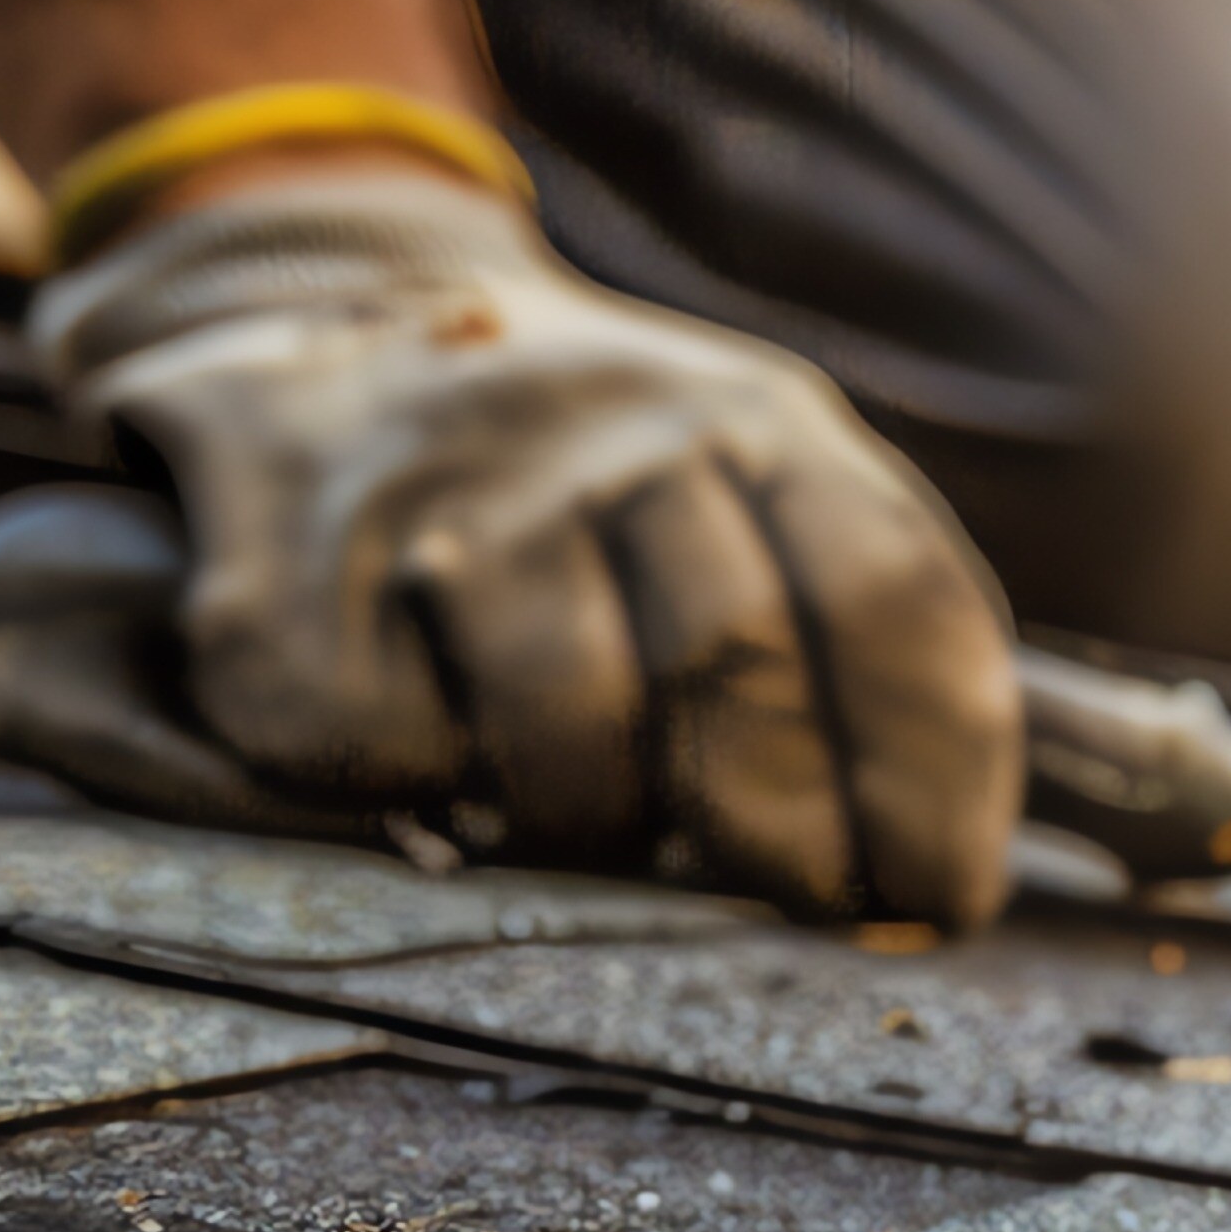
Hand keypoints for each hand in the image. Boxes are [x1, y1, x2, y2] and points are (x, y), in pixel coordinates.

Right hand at [7, 171, 1019, 922]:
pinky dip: (435, 801)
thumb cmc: (596, 484)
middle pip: (740, 667)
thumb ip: (862, 640)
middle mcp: (616, 430)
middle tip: (810, 907)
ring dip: (600, 821)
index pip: (894, 600)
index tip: (944, 899)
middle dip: (793, 831)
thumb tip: (940, 878)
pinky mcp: (286, 582)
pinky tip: (437, 754)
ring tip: (591, 812)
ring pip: (569, 737)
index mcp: (763, 420)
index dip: (937, 778)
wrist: (323, 323)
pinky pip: (399, 760)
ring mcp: (449, 495)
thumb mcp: (762, 491)